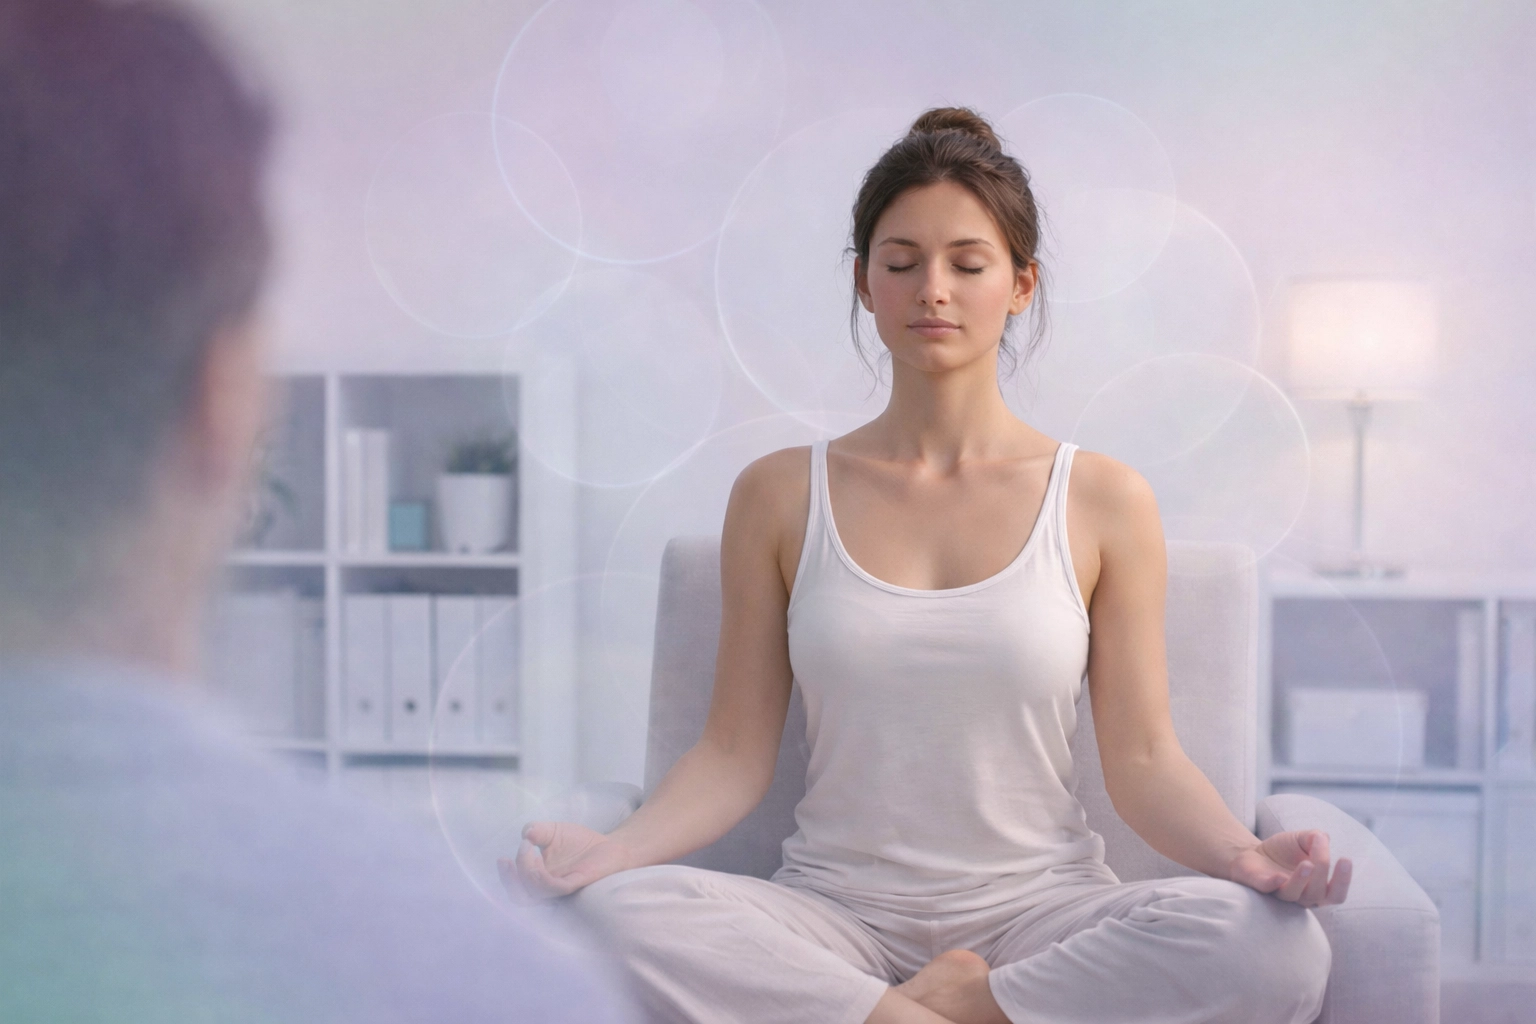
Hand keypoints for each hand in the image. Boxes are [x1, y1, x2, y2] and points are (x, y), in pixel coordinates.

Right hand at [497, 821, 632, 900]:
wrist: (608, 845)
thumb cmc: (579, 843)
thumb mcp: (553, 831)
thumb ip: (537, 830)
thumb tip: (525, 833)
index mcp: (538, 879)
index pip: (516, 889)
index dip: (505, 878)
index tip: (502, 858)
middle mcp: (547, 889)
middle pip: (519, 898)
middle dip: (509, 880)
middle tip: (509, 859)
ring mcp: (560, 889)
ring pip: (534, 894)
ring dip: (526, 872)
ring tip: (530, 849)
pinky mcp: (575, 885)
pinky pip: (555, 888)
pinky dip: (543, 875)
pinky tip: (541, 856)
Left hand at [1225, 829, 1350, 906]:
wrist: (1255, 852)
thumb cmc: (1285, 851)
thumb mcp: (1303, 840)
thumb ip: (1316, 838)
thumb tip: (1323, 837)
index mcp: (1318, 888)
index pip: (1336, 894)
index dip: (1343, 881)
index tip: (1345, 859)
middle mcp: (1302, 896)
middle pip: (1317, 894)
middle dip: (1323, 874)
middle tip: (1322, 855)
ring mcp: (1280, 893)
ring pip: (1294, 894)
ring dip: (1301, 880)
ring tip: (1307, 863)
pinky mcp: (1260, 886)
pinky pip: (1268, 889)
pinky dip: (1273, 884)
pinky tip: (1280, 876)